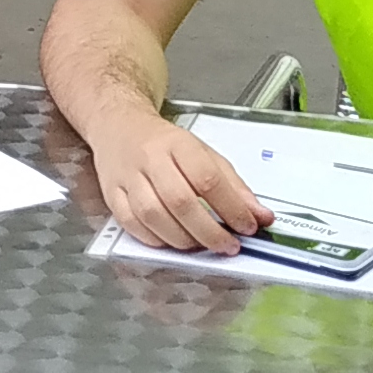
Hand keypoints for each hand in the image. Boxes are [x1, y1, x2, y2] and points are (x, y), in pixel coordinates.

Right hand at [87, 108, 265, 253]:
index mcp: (178, 144)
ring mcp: (127, 176)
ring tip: (201, 245)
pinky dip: (154, 239)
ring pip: (153, 215)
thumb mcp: (204, 154)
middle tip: (228, 246)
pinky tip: (172, 242)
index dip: (231, 207)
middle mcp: (150, 158)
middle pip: (179, 200)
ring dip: (182, 238)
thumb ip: (234, 186)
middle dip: (209, 231)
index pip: (207, 178)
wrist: (119, 126)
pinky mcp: (110, 193)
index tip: (248, 227)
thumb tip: (261, 217)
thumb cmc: (165, 144)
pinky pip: (131, 224)